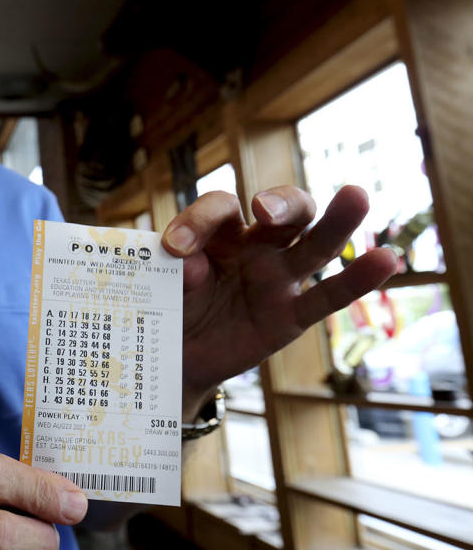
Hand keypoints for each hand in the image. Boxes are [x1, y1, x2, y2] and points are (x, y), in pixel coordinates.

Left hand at [161, 185, 397, 417]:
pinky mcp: (291, 314)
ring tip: (356, 195)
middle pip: (283, 211)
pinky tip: (387, 258)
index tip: (174, 247)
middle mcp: (256, 245)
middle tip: (263, 209)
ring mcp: (278, 278)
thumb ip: (177, 272)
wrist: (177, 355)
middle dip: (279, 202)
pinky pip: (328, 296)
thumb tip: (193, 265)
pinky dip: (357, 280)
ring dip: (336, 221)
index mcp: (221, 230)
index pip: (221, 208)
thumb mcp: (164, 287)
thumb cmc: (170, 306)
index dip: (199, 220)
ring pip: (315, 244)